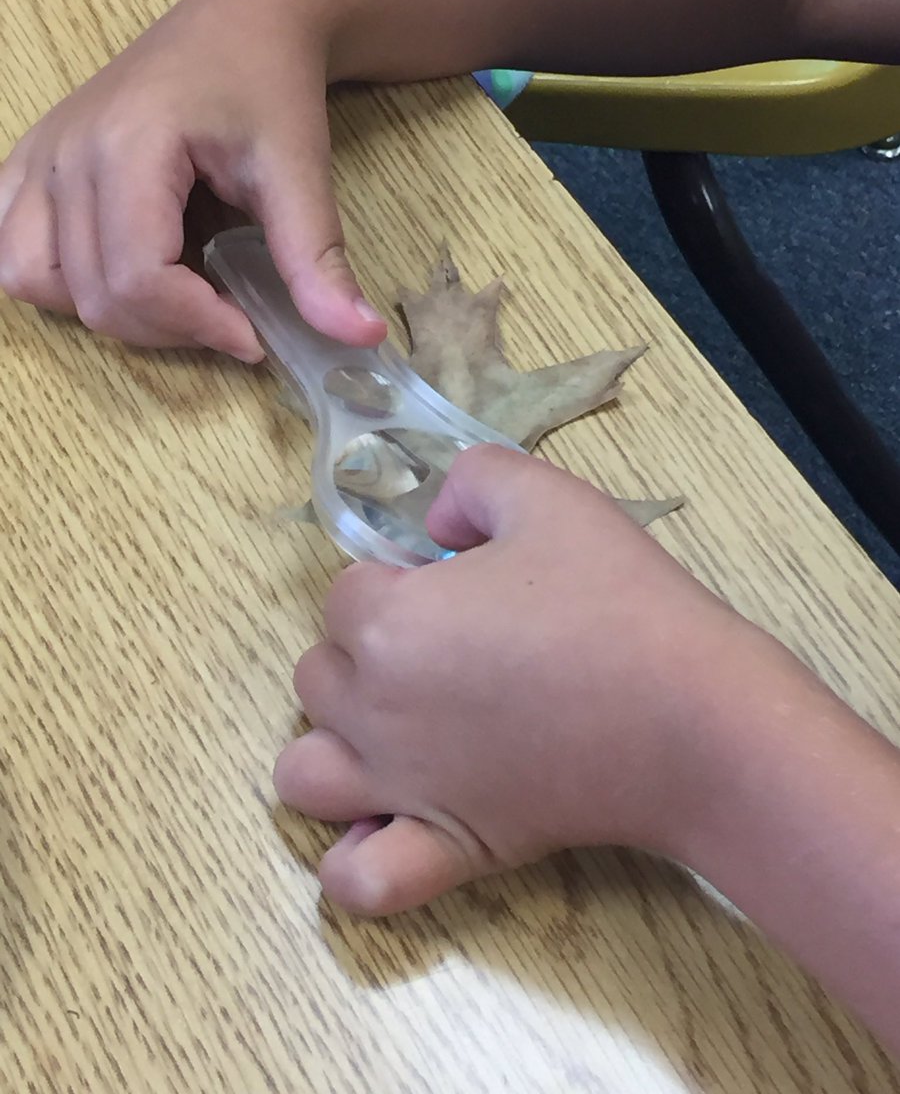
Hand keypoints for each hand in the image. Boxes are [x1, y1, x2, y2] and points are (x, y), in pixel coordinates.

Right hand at [0, 0, 385, 358]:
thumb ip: (317, 259)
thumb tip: (361, 337)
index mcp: (129, 145)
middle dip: (170, 328)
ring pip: (37, 282)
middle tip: (227, 316)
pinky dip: (58, 282)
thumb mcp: (300, 169)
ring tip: (175, 294)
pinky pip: (13, 250)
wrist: (241, 19)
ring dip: (111, 312)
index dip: (199, 326)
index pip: (139, 279)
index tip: (254, 335)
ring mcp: (40, 158)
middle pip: (95, 296)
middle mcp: (67, 152)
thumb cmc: (268, 83)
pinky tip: (117, 272)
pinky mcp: (31, 165)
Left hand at [275, 445, 762, 915]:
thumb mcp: (547, 496)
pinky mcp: (447, 849)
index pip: (346, 592)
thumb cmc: (618, 602)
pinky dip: (357, 857)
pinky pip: (359, 878)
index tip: (461, 587)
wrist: (692, 716)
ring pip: (305, 772)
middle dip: (366, 651)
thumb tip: (435, 521)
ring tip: (402, 731)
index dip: (401, 580)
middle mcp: (371, 709)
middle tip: (450, 646)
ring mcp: (401, 789)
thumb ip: (470, 481)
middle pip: (318, 675)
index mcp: (386, 622)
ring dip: (338, 746)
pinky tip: (397, 821)